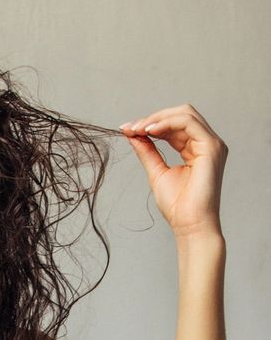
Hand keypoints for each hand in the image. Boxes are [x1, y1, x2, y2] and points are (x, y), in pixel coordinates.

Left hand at [119, 104, 226, 239]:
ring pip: (185, 114)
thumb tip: (133, 134)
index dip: (150, 124)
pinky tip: (150, 131)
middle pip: (180, 114)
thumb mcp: (156, 172)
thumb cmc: (177, 206)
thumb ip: (147, 151)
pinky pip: (188, 123)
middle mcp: (206, 143)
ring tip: (138, 129)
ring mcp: (211, 144)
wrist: (189, 224)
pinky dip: (167, 123)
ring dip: (158, 118)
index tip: (127, 129)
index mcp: (196, 149)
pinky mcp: (211, 147)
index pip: (174, 126)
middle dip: (153, 118)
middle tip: (130, 128)